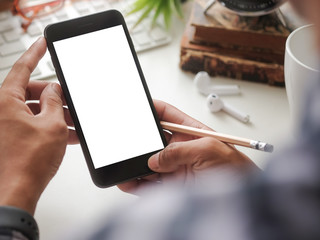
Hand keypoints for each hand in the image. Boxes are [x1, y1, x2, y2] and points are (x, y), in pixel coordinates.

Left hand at [0, 37, 77, 214]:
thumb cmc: (29, 161)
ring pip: (35, 111)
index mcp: (6, 101)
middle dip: (54, 97)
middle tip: (71, 101)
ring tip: (75, 123)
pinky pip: (34, 125)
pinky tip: (69, 135)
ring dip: (56, 115)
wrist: (18, 191)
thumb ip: (54, 101)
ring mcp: (7, 126)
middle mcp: (3, 111)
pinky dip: (50, 127)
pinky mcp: (13, 138)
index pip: (21, 68)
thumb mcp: (52, 124)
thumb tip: (54, 90)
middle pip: (31, 92)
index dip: (36, 53)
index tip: (43, 43)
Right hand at [117, 100, 258, 193]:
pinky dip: (136, 183)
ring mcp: (175, 169)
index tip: (138, 107)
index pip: (168, 115)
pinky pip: (148, 184)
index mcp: (192, 134)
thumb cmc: (237, 172)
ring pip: (148, 163)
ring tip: (124, 163)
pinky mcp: (172, 187)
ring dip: (135, 163)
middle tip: (128, 142)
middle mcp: (181, 150)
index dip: (153, 109)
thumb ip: (180, 151)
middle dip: (140, 139)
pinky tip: (128, 181)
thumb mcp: (211, 150)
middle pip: (153, 140)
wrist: (242, 202)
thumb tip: (155, 159)